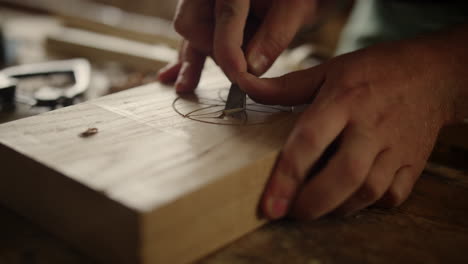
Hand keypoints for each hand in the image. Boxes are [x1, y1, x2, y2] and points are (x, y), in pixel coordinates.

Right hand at [158, 0, 317, 92]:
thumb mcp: (295, 6)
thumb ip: (274, 35)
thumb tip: (252, 69)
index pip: (227, 15)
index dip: (231, 51)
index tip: (242, 78)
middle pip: (193, 22)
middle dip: (214, 51)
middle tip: (240, 70)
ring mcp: (203, 2)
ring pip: (189, 34)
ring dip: (193, 62)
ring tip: (185, 87)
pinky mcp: (204, 15)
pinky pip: (191, 38)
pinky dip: (187, 59)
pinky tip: (174, 78)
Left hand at [237, 35, 465, 219]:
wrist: (432, 75)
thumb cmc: (374, 71)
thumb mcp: (330, 70)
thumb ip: (286, 86)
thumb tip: (246, 87)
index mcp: (344, 100)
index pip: (310, 140)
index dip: (287, 175)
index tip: (270, 202)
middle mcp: (371, 126)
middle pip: (343, 175)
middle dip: (313, 202)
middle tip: (290, 213)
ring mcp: (396, 147)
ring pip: (368, 191)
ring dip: (338, 207)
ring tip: (316, 207)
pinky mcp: (414, 162)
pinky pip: (393, 195)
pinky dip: (371, 205)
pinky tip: (353, 199)